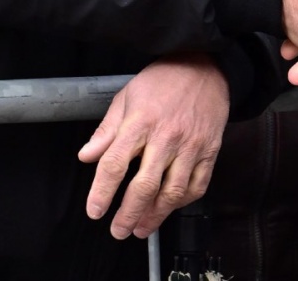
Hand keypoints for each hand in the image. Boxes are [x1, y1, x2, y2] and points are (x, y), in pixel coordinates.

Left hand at [78, 53, 228, 238]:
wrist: (207, 66)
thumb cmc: (164, 80)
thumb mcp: (127, 96)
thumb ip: (107, 130)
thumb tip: (87, 156)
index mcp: (140, 122)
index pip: (115, 165)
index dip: (102, 193)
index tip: (94, 211)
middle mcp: (166, 137)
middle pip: (145, 186)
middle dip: (128, 214)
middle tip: (118, 230)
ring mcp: (191, 145)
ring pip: (173, 192)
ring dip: (155, 215)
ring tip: (142, 228)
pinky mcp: (210, 150)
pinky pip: (198, 185)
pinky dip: (182, 202)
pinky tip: (170, 207)